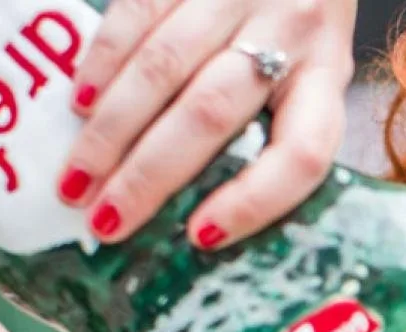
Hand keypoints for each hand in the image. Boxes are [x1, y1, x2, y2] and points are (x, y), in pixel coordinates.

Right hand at [55, 0, 359, 249]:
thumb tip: (204, 217)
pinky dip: (102, 65)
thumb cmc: (299, 22)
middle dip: (150, 176)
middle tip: (106, 220)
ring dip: (112, 131)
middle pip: (212, 115)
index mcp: (327, 75)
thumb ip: (277, 125)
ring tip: (77, 178)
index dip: (254, 201)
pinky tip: (80, 106)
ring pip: (163, 69)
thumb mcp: (313, 71)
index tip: (200, 236)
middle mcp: (290, 32)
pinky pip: (135, 15)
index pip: (302, 152)